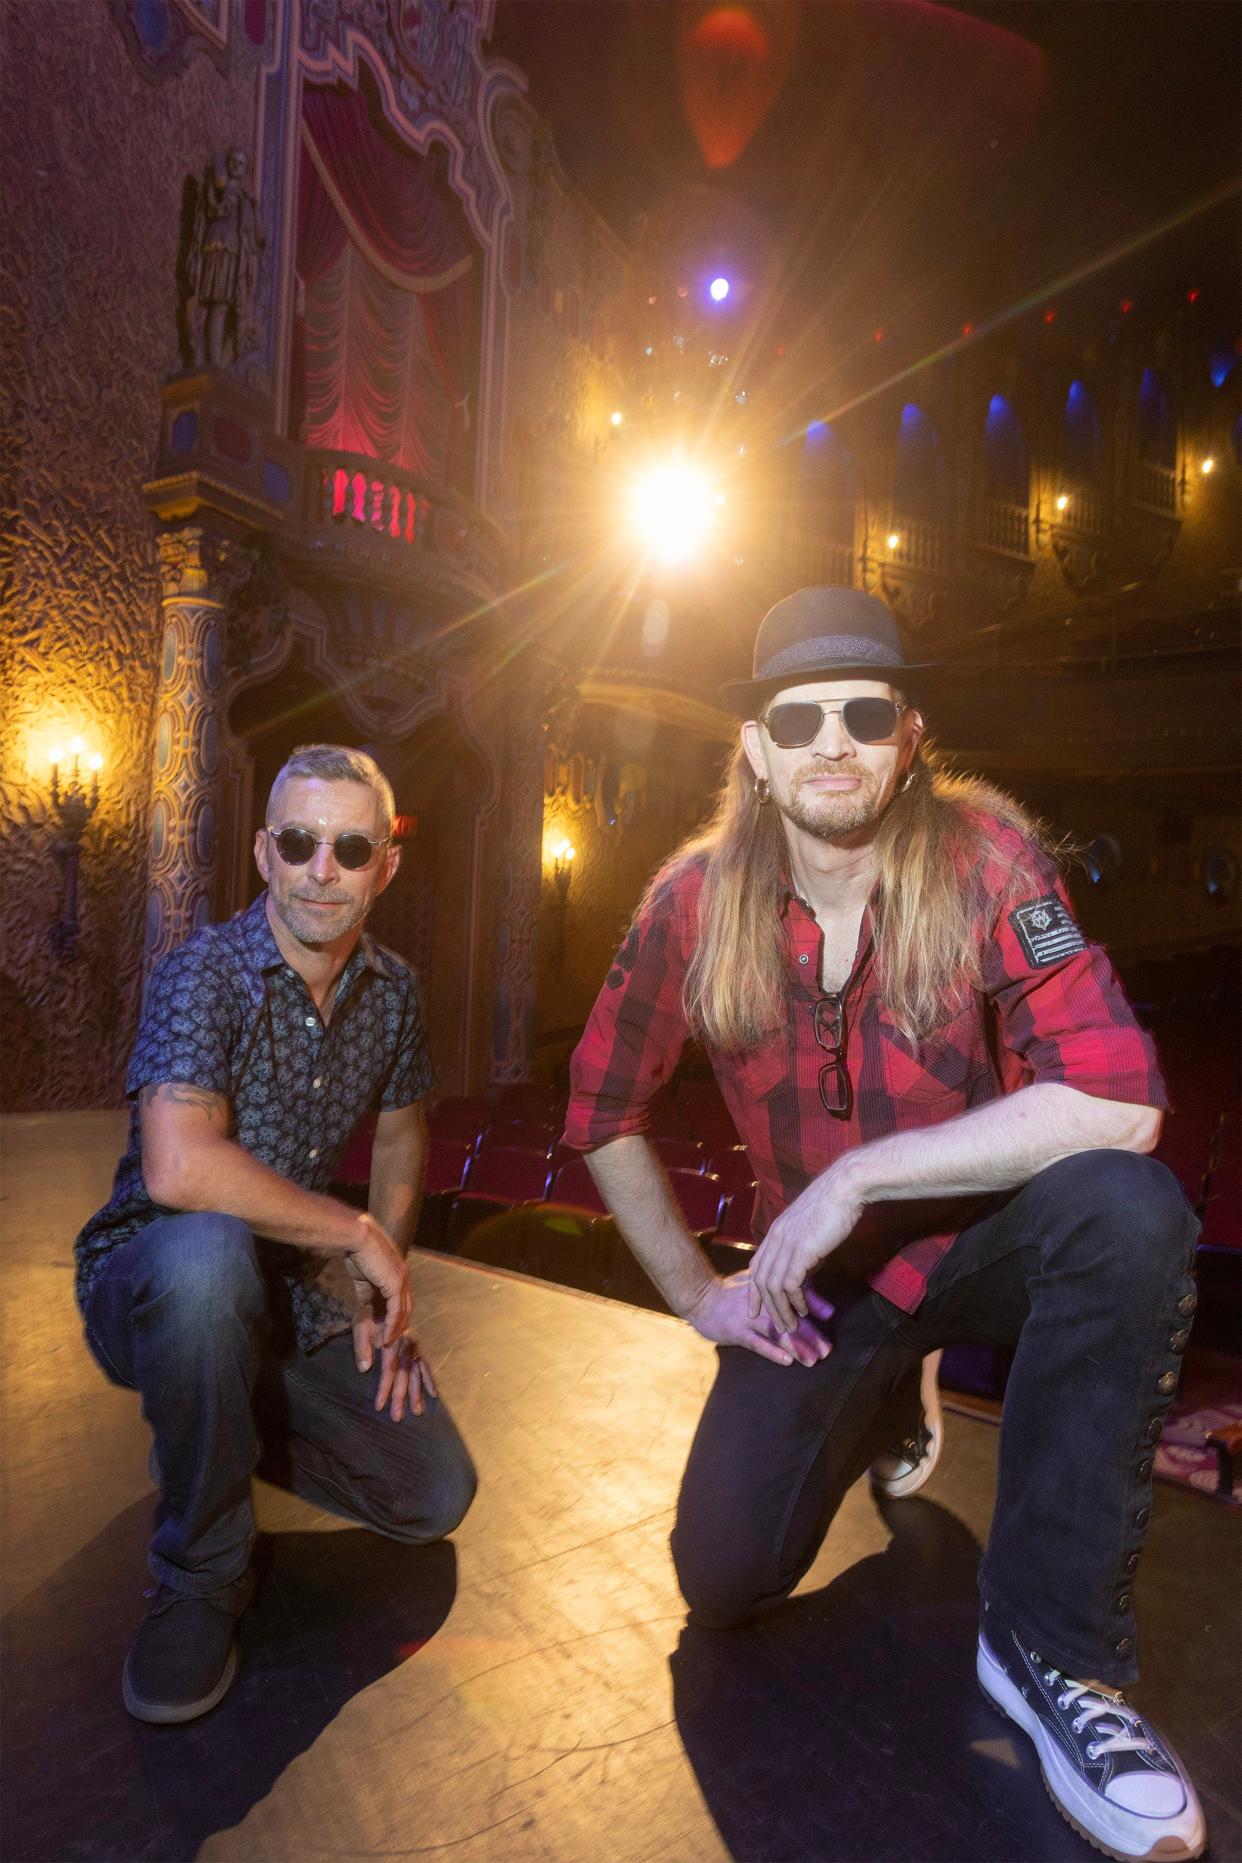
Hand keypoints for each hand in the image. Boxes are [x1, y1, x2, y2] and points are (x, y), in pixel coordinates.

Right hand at [343, 1211, 410, 1348]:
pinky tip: (385, 1339)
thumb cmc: (356, 1251)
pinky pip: (396, 1311)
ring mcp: (402, 1280)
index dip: (394, 1321)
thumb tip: (366, 1304)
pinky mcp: (396, 1284)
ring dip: (394, 1333)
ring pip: (402, 1314)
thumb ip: (368, 1291)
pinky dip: (391, 1327)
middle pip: (405, 1310)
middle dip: (398, 1331)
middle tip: (390, 1348)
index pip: (400, 1303)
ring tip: (386, 1348)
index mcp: (397, 1274)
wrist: (356, 1236)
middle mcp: (404, 1278)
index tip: (386, 1336)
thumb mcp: (363, 1276)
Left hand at [353, 1319, 437, 1420]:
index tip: (379, 1406)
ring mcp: (414, 1344)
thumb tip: (364, 1369)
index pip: (389, 1369)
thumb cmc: (371, 1309)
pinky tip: (434, 1393)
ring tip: (417, 1411)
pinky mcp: (416, 1344)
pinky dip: (429, 1378)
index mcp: (393, 1340)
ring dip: (417, 1392)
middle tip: (397, 1417)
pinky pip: (425, 1363)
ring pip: (417, 1371)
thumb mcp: (361, 1323)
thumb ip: (362, 1346)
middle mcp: (407, 1343)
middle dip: (401, 1396)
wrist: (385, 1291)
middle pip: (405, 1374)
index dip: (384, 1388)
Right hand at [686, 1272, 835, 1365]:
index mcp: (768, 1289)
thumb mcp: (755, 1285)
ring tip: (813, 1359)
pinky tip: (787, 1361)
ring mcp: (749, 1317)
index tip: (831, 1315)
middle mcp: (762, 1302)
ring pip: (778, 1332)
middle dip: (811, 1334)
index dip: (813, 1304)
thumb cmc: (731, 1292)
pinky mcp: (736, 1331)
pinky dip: (772, 1351)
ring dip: (797, 1346)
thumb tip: (805, 1287)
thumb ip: (780, 1288)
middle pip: (790, 1318)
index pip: (794, 1294)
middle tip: (827, 1349)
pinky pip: (757, 1343)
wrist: (699, 1296)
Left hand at [747, 1169, 863, 1333]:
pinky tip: (804, 1311)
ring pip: (773, 1287)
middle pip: (761, 1280)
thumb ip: (803, 1249)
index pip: (756, 1266)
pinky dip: (795, 1301)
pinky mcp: (801, 1251)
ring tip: (791, 1326)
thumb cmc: (833, 1205)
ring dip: (782, 1310)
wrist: (844, 1188)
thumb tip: (806, 1270)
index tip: (755, 1308)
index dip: (754, 1290)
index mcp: (775, 1232)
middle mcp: (776, 1239)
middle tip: (776, 1325)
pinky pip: (790, 1285)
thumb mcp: (810, 1229)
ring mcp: (786, 1244)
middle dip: (766, 1307)